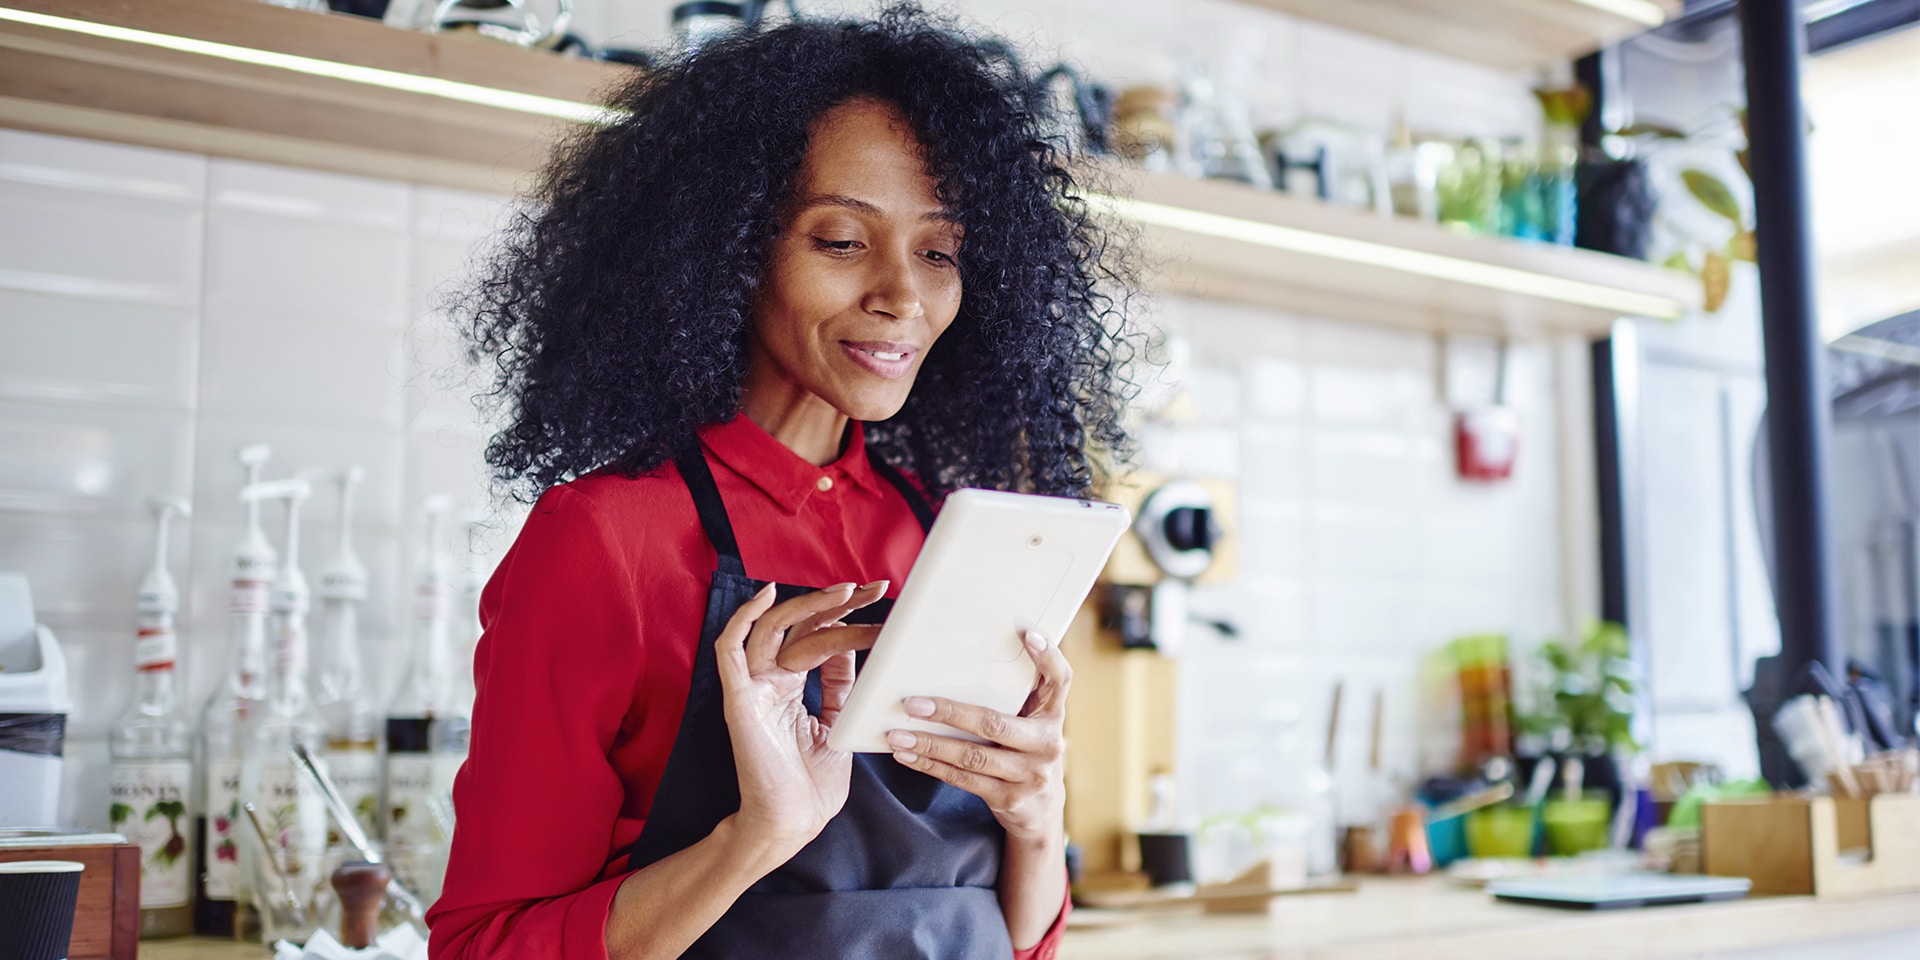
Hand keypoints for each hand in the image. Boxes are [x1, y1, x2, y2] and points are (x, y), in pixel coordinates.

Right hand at [717, 580, 887, 860]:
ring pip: (772, 629)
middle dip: (837, 604)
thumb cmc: (811, 784)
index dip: (845, 614)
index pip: (815, 636)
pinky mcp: (740, 701)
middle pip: (798, 626)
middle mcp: (769, 680)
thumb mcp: (838, 723)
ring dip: (809, 606)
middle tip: (875, 589)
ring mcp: (753, 688)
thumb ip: (839, 686)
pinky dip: (744, 620)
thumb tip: (849, 646)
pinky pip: (730, 651)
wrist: (792, 823)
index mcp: (790, 686)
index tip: (880, 598)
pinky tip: (767, 597)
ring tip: (846, 592)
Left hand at [887, 629, 1069, 843]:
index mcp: (1053, 713)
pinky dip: (931, 766)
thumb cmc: (1027, 748)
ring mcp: (1030, 774)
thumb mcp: (1033, 719)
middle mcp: (1048, 743)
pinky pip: (963, 779)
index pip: (1060, 679)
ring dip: (930, 744)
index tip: (1026, 634)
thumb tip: (966, 655)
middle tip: (913, 703)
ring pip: (972, 756)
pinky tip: (908, 755)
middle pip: (995, 722)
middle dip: (949, 712)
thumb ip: (1017, 693)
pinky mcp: (1009, 798)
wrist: (1042, 808)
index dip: (1048, 655)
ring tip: (898, 734)